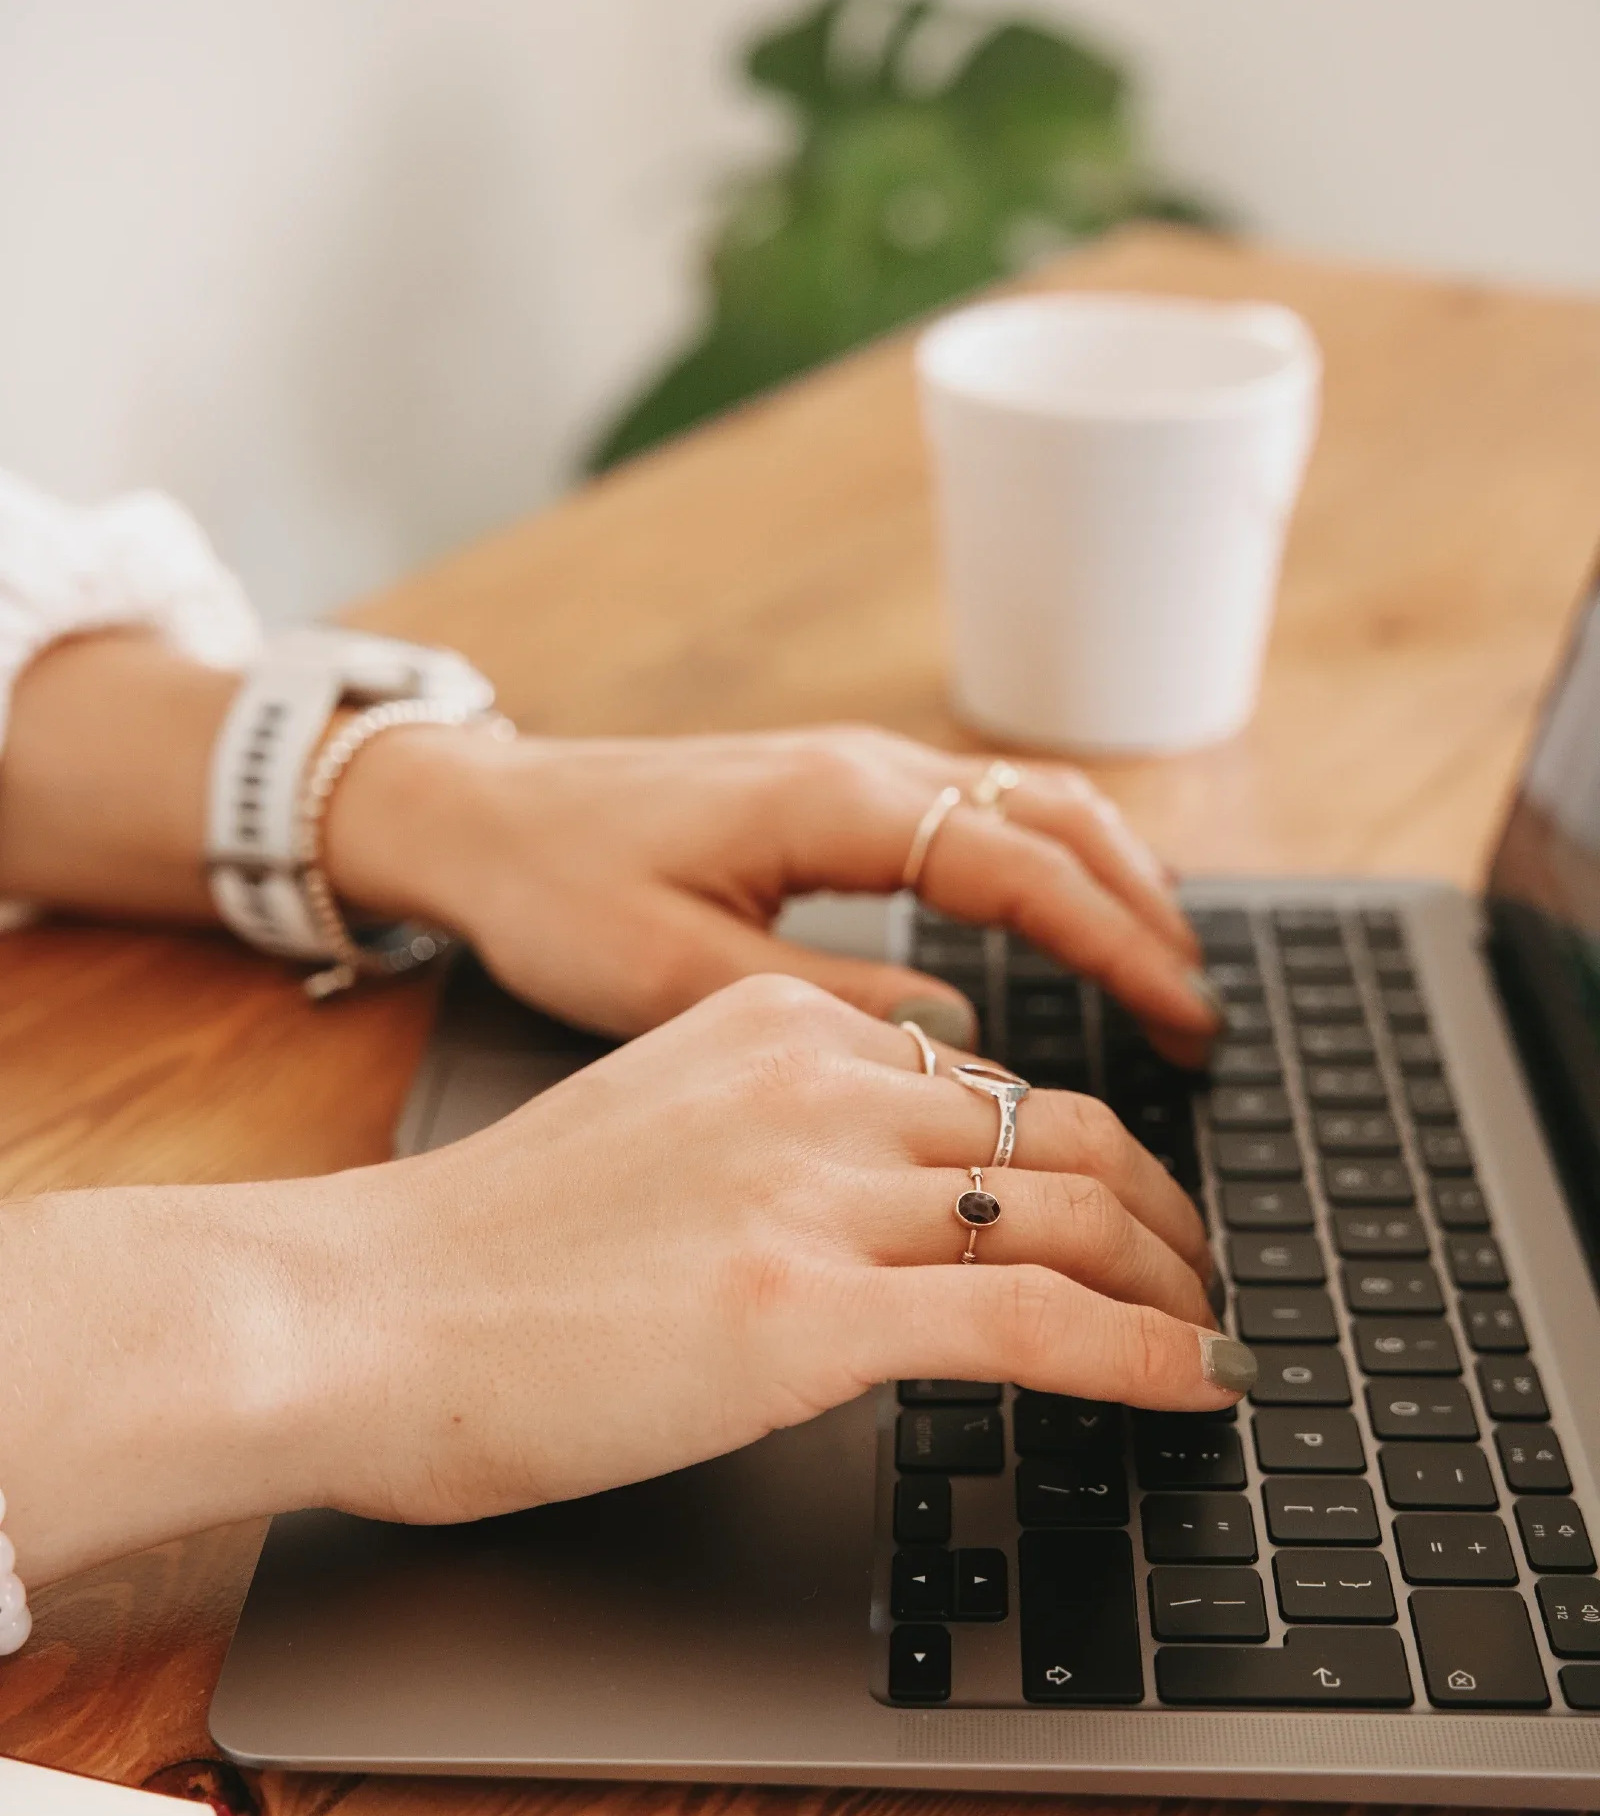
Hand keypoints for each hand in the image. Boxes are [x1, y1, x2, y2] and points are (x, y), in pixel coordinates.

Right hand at [1, 975, 1247, 1588]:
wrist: (352, 1314)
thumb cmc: (471, 1261)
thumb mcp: (644, 1140)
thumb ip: (763, 1144)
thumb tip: (863, 1215)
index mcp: (770, 1027)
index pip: (982, 1076)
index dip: (1086, 1148)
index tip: (1124, 1206)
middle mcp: (812, 1084)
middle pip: (1061, 1125)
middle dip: (1161, 1211)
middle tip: (1201, 1276)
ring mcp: (816, 1192)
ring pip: (1073, 1210)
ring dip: (1174, 1284)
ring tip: (1209, 1337)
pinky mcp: (810, 1311)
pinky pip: (1041, 1322)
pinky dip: (1148, 1355)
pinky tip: (1198, 1388)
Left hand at [327, 722, 1219, 1059]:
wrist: (471, 813)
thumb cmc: (555, 888)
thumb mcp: (676, 973)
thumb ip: (828, 1007)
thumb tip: (957, 1046)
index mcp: (837, 803)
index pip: (1025, 866)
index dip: (1118, 945)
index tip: (1184, 1017)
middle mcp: (865, 769)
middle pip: (1059, 814)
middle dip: (1145, 909)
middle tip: (1201, 1014)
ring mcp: (855, 772)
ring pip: (1029, 804)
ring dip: (1110, 880)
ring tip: (1165, 977)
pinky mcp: (834, 796)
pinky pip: (980, 815)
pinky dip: (1050, 867)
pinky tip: (1067, 930)